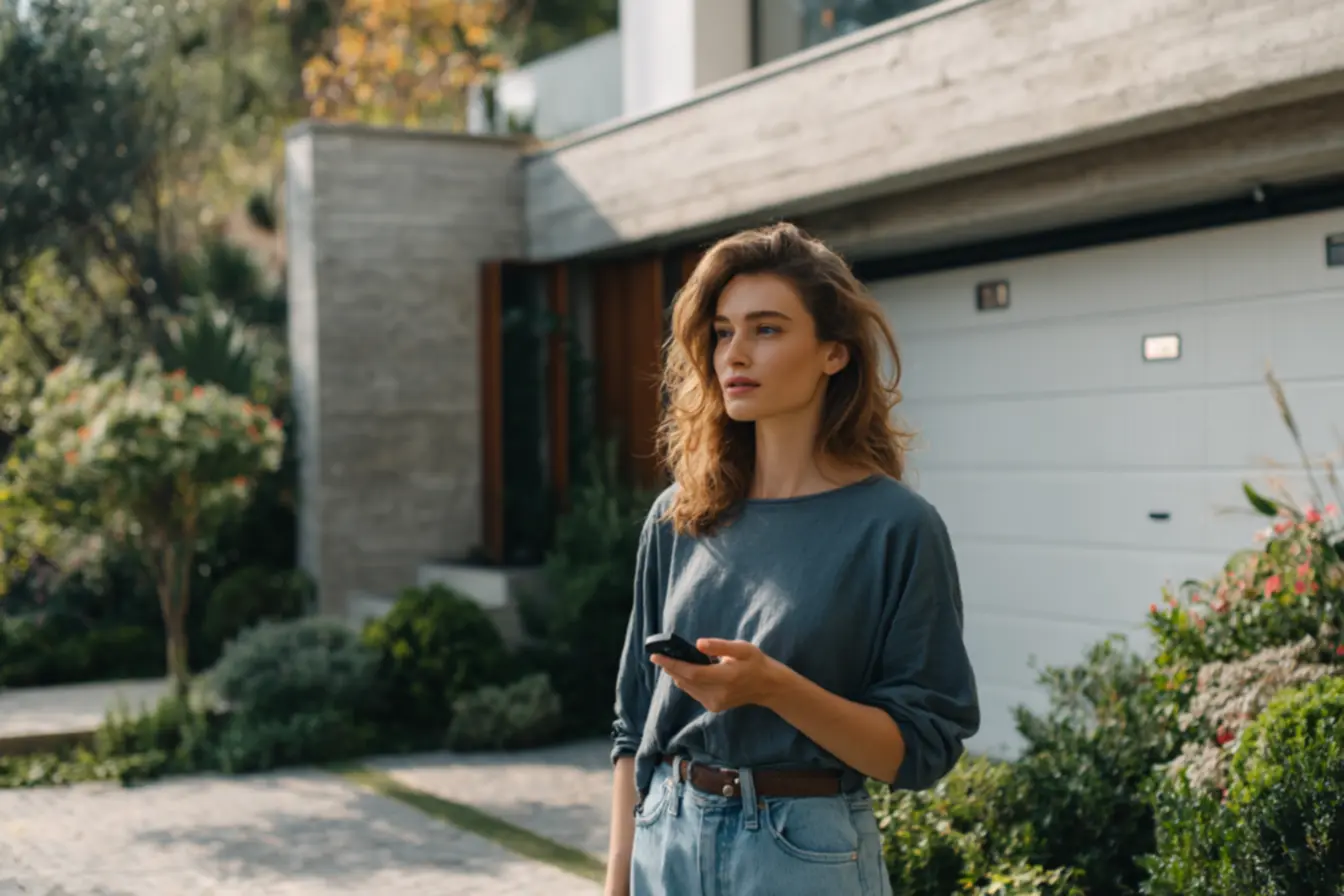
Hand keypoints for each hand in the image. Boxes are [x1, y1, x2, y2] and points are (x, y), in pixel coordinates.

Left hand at [650, 638, 790, 712]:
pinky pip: (694, 692)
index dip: (673, 665)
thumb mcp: (742, 648)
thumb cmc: (755, 663)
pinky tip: (687, 671)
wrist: (768, 686)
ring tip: (670, 661)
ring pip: (688, 687)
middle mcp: (719, 694)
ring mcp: (715, 703)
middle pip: (686, 681)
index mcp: (726, 678)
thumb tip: (698, 644)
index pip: (693, 673)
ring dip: (677, 674)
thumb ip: (719, 646)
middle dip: (671, 668)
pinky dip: (686, 681)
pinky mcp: (714, 707)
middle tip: (659, 655)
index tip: (656, 656)